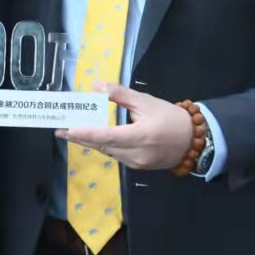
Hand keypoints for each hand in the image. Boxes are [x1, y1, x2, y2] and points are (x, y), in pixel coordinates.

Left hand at [56, 83, 196, 170]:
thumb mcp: (146, 101)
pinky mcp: (138, 167)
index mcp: (141, 136)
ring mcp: (137, 163)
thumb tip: (97, 86)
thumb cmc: (170, 117)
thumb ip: (120, 94)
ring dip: (90, 142)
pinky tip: (93, 138)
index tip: (68, 129)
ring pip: (108, 152)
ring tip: (71, 132)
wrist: (194, 139)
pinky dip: (104, 146)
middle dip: (80, 138)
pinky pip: (116, 155)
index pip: (108, 136)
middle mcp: (137, 153)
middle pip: (103, 146)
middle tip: (60, 129)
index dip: (86, 133)